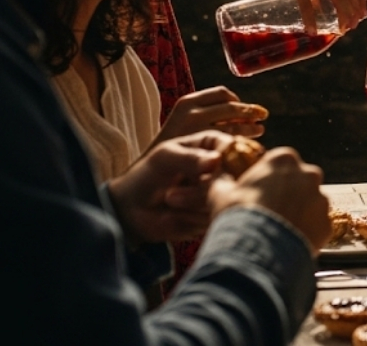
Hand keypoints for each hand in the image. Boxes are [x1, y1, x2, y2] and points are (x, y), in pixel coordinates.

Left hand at [108, 131, 232, 244]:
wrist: (131, 210)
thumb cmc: (146, 176)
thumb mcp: (164, 159)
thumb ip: (190, 158)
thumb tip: (216, 160)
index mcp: (212, 146)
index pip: (235, 148)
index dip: (227, 160)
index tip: (207, 171)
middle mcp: (222, 169)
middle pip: (235, 177)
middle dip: (203, 189)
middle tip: (170, 195)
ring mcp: (220, 193)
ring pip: (225, 200)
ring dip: (193, 205)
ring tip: (168, 201)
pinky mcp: (215, 214)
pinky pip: (216, 218)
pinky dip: (192, 219)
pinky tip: (173, 216)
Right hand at [156, 86, 267, 143]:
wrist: (150, 172)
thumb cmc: (172, 148)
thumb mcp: (183, 123)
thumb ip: (206, 114)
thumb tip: (242, 110)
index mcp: (187, 102)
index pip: (222, 93)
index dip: (237, 99)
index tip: (243, 107)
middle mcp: (192, 113)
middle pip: (232, 107)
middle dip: (249, 112)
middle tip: (262, 117)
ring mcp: (199, 131)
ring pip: (235, 124)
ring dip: (251, 127)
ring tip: (259, 130)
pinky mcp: (205, 149)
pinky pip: (232, 141)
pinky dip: (243, 142)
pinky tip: (247, 146)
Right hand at [211, 147, 330, 252]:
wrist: (257, 250)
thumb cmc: (239, 215)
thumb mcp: (221, 193)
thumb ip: (222, 180)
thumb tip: (216, 175)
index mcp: (284, 159)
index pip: (279, 162)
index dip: (268, 178)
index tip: (259, 191)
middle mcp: (309, 174)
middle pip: (299, 181)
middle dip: (288, 194)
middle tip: (270, 212)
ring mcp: (321, 199)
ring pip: (310, 204)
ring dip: (299, 214)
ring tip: (278, 230)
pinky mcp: (327, 224)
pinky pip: (317, 226)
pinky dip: (306, 233)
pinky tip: (288, 242)